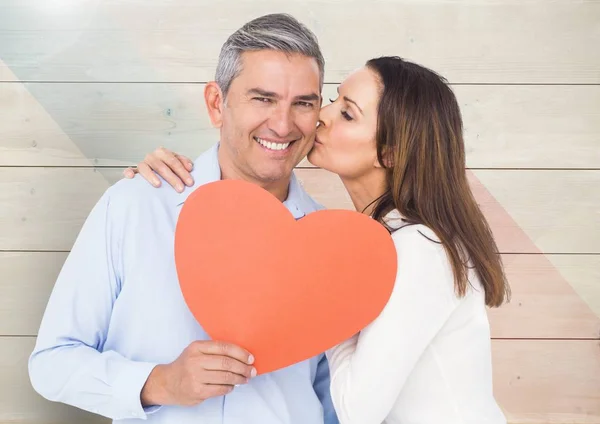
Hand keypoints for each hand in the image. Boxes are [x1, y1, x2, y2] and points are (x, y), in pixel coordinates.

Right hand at [123, 147, 194, 192]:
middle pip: (161, 165)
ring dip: (152, 176)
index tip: (190, 181)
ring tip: (158, 185)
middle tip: (180, 188)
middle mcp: (153, 156)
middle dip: (172, 177)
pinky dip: (129, 172)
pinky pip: (130, 170)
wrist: (158, 173)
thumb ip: (184, 164)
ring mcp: (143, 163)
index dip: (182, 170)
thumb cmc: (170, 170)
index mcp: (164, 153)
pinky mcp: (134, 172)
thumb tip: (190, 168)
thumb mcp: (178, 165)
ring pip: (145, 167)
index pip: (173, 160)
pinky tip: (131, 177)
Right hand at [141, 340, 255, 406]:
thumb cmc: (186, 365)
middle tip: (251, 370)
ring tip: (245, 379)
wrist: (166, 383)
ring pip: (225, 377)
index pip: (224, 347)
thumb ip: (214, 351)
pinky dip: (230, 387)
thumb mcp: (196, 351)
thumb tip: (241, 355)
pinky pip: (220, 389)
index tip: (250, 358)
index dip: (240, 353)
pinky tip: (232, 386)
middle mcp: (195, 360)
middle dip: (243, 367)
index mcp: (197, 347)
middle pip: (226, 363)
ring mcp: (195, 377)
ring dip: (239, 378)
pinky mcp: (197, 391)